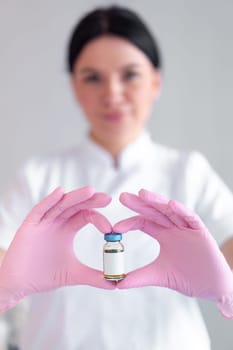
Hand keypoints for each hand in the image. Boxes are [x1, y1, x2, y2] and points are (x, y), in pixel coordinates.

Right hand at [0, 186, 113, 311]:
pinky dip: (49, 201)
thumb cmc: (44, 276)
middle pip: (76, 205)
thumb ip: (94, 277)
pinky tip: (60, 193)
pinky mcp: (29, 226)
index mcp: (67, 229)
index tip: (110, 229)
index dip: (98, 218)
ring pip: (60, 204)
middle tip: (107, 198)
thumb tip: (116, 284)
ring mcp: (43, 222)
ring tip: (90, 191)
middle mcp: (56, 222)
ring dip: (75, 197)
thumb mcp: (74, 274)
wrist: (20, 285)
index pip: (86, 215)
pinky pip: (39, 210)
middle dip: (91, 200)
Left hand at [113, 189, 232, 315]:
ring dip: (157, 201)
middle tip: (123, 196)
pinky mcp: (201, 231)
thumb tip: (116, 283)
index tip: (115, 228)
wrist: (212, 287)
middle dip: (139, 203)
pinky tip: (170, 205)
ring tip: (142, 193)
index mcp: (164, 235)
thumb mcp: (159, 275)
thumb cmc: (188, 278)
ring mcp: (187, 228)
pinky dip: (181, 211)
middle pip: (154, 211)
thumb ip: (139, 277)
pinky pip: (190, 218)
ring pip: (170, 210)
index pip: (144, 223)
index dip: (130, 223)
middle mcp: (174, 228)